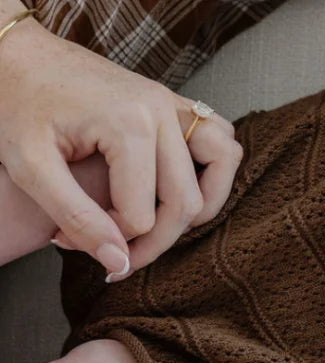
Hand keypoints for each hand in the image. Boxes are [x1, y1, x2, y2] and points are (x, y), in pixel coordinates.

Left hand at [0, 16, 242, 276]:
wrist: (17, 54)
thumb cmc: (17, 105)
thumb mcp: (30, 167)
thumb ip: (76, 218)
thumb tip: (119, 264)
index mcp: (128, 124)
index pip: (143, 216)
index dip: (112, 238)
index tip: (72, 235)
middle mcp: (161, 111)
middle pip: (186, 203)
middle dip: (154, 240)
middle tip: (118, 253)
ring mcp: (173, 104)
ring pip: (222, 169)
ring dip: (201, 206)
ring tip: (164, 222)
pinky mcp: (176, 104)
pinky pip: (222, 143)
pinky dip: (214, 173)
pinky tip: (183, 189)